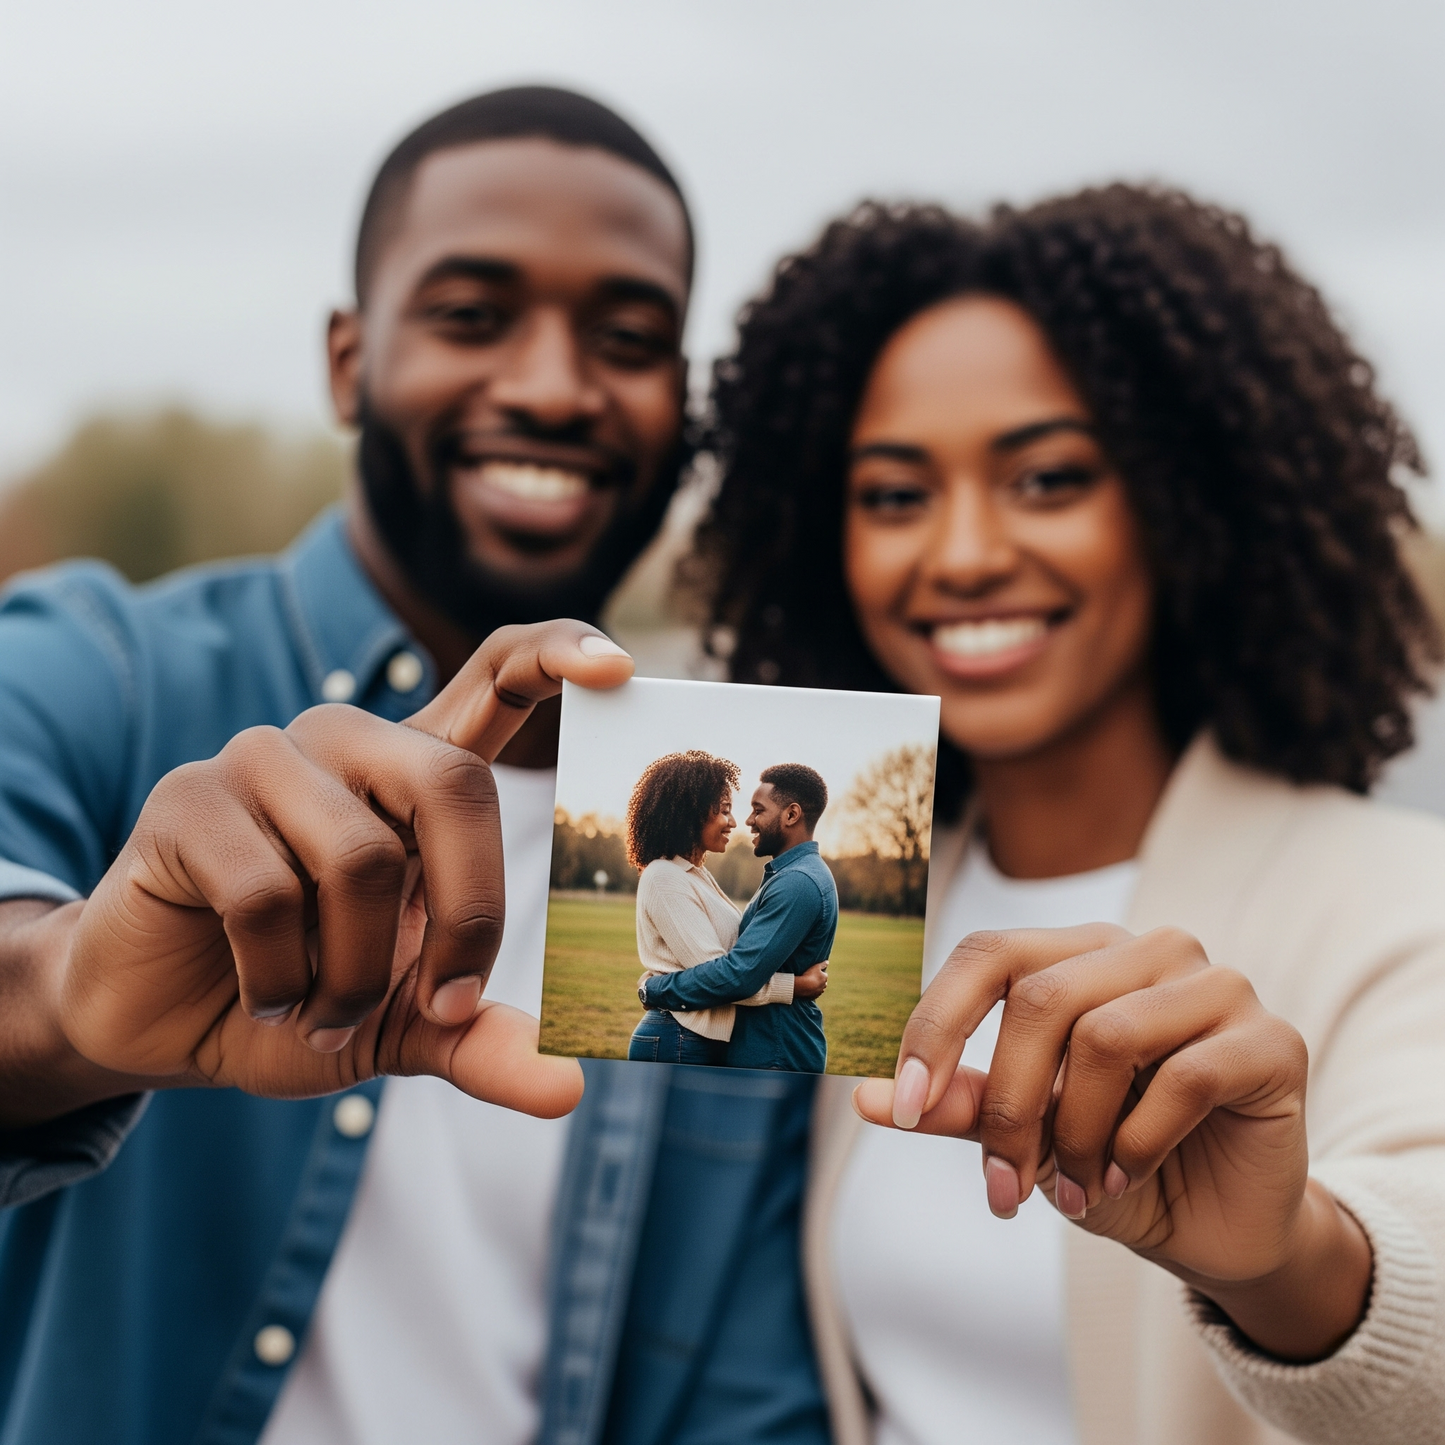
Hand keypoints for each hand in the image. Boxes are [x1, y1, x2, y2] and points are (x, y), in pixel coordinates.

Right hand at [33, 622, 630, 1122]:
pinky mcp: (191, 799)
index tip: (617, 666)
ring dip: (354, 972)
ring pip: (359, 858)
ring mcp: (265, 760)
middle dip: (468, 913)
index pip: (495, 678)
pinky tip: (264, 997)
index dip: (555, 656)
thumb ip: (482, 1040)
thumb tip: (569, 1087)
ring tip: (321, 1010)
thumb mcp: (406, 1027)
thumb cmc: (299, 996)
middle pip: (453, 784)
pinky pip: (268, 892)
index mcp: (414, 777)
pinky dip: (281, 976)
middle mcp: (349, 747)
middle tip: (449, 1002)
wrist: (162, 1024)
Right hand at [794, 960, 828, 1000]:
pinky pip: (814, 994)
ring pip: (820, 989)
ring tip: (810, 984)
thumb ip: (823, 964)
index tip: (815, 972)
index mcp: (825, 978)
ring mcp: (819, 992)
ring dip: (817, 987)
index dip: (820, 973)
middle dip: (820, 981)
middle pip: (823, 983)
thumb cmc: (810, 975)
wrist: (804, 986)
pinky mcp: (814, 996)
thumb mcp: (816, 967)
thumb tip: (828, 962)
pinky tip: (808, 989)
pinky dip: (813, 992)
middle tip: (813, 978)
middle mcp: (824, 985)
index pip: (825, 975)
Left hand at [854, 926, 1371, 1360]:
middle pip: (1041, 998)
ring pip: (1106, 1035)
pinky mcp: (1271, 1039)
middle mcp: (1148, 951)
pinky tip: (1124, 1179)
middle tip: (1002, 1189)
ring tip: (1075, 1191)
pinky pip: (1184, 1077)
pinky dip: (1137, 1144)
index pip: (987, 954)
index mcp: (1080, 954)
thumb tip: (868, 1099)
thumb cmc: (1113, 1163)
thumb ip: (961, 1106)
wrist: (1220, 1228)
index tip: (902, 1109)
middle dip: (1008, 1105)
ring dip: (1074, 1133)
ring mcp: (1216, 986)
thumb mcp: (1028, 1135)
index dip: (936, 1025)